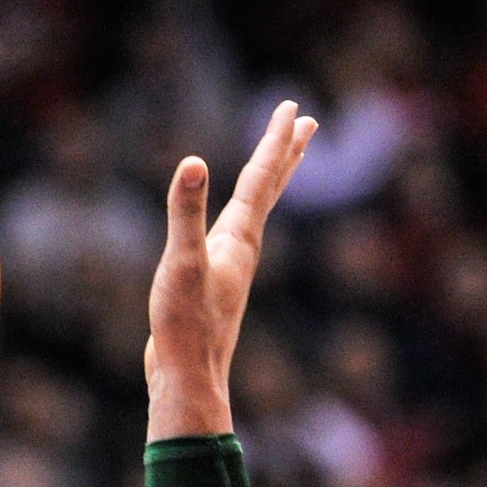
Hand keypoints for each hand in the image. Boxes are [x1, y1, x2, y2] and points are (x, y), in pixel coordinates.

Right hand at [145, 99, 316, 440]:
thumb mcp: (180, 262)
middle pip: (270, 190)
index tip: (292, 108)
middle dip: (285, 153)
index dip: (276, 141)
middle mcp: (242, 248)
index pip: (262, 178)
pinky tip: (232, 220)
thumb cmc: (185, 326)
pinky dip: (241, 212)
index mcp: (240, 239)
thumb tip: (195, 163)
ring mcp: (230, 265)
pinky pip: (234, 231)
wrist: (188, 379)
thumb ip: (186, 212)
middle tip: (306, 119)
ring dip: (269, 181)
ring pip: (256, 211)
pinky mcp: (214, 281)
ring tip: (277, 160)